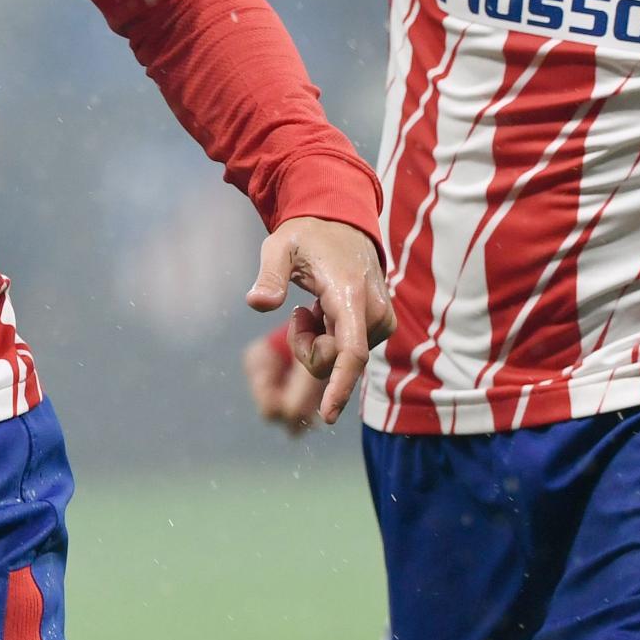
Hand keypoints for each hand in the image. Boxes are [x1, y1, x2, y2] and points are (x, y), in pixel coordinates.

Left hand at [245, 216, 394, 426]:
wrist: (342, 223)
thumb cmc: (307, 236)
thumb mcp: (278, 246)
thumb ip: (269, 275)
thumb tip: (256, 303)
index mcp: (350, 295)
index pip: (351, 352)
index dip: (339, 387)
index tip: (327, 416)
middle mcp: (375, 313)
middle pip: (335, 360)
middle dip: (306, 348)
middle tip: (298, 312)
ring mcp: (382, 321)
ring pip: (341, 359)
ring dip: (317, 341)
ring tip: (314, 306)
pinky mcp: (381, 326)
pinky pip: (348, 352)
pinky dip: (329, 339)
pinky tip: (325, 311)